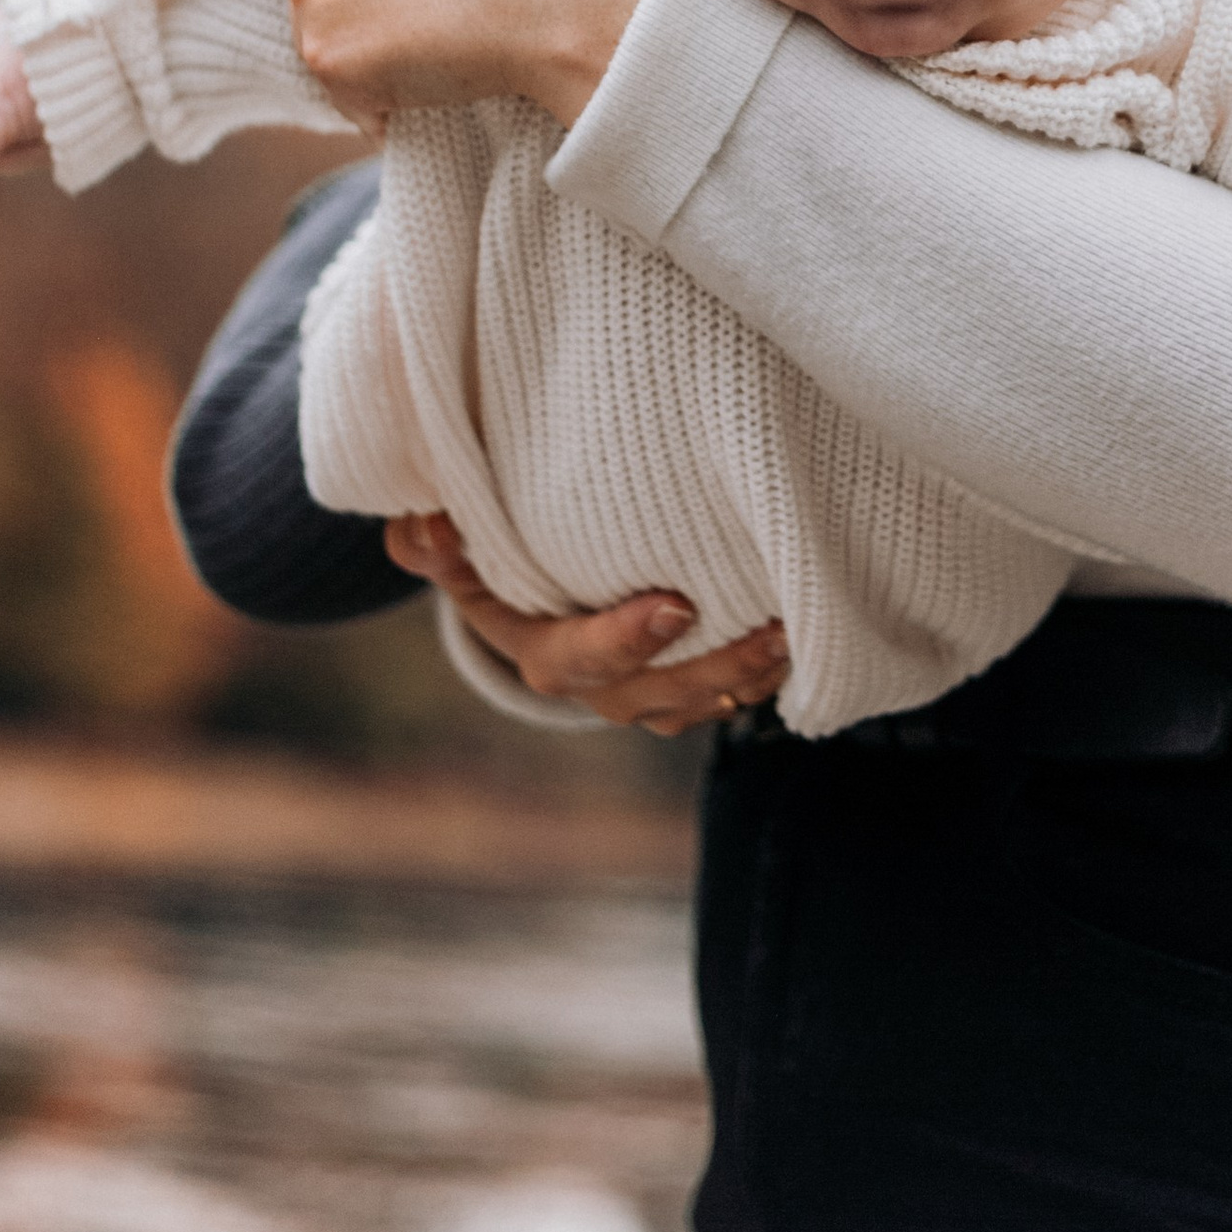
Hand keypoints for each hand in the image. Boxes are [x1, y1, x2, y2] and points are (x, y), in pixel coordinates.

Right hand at [384, 513, 790, 735]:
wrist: (530, 578)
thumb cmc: (489, 549)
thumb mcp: (451, 543)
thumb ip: (429, 540)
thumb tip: (429, 527)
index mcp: (539, 650)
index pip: (578, 659)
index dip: (624, 642)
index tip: (676, 607)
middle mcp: (596, 685)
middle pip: (654, 695)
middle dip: (713, 669)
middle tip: (768, 630)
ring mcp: (642, 690)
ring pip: (698, 703)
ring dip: (748, 677)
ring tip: (795, 636)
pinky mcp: (681, 681)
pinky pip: (724, 694)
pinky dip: (761, 674)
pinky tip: (801, 639)